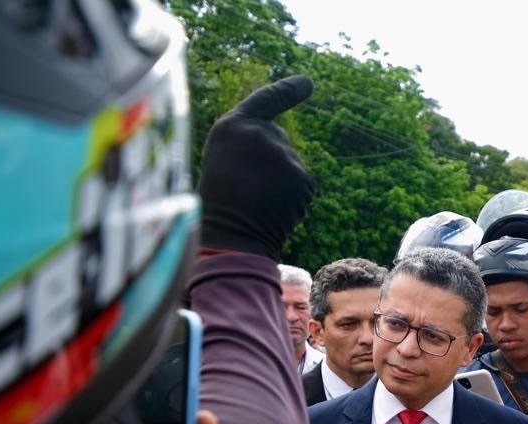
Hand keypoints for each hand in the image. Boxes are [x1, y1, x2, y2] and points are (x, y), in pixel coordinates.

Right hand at [198, 75, 315, 259]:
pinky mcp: (302, 177)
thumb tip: (281, 138)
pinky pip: (303, 184)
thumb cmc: (219, 202)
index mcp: (232, 125)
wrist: (230, 237)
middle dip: (271, 159)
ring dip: (282, 180)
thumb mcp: (224, 158)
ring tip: (258, 200)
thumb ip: (250, 141)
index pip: (266, 99)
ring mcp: (284, 155)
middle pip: (279, 138)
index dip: (288, 90)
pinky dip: (294, 196)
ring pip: (291, 164)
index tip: (307, 83)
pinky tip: (275, 208)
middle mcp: (260, 133)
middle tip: (248, 186)